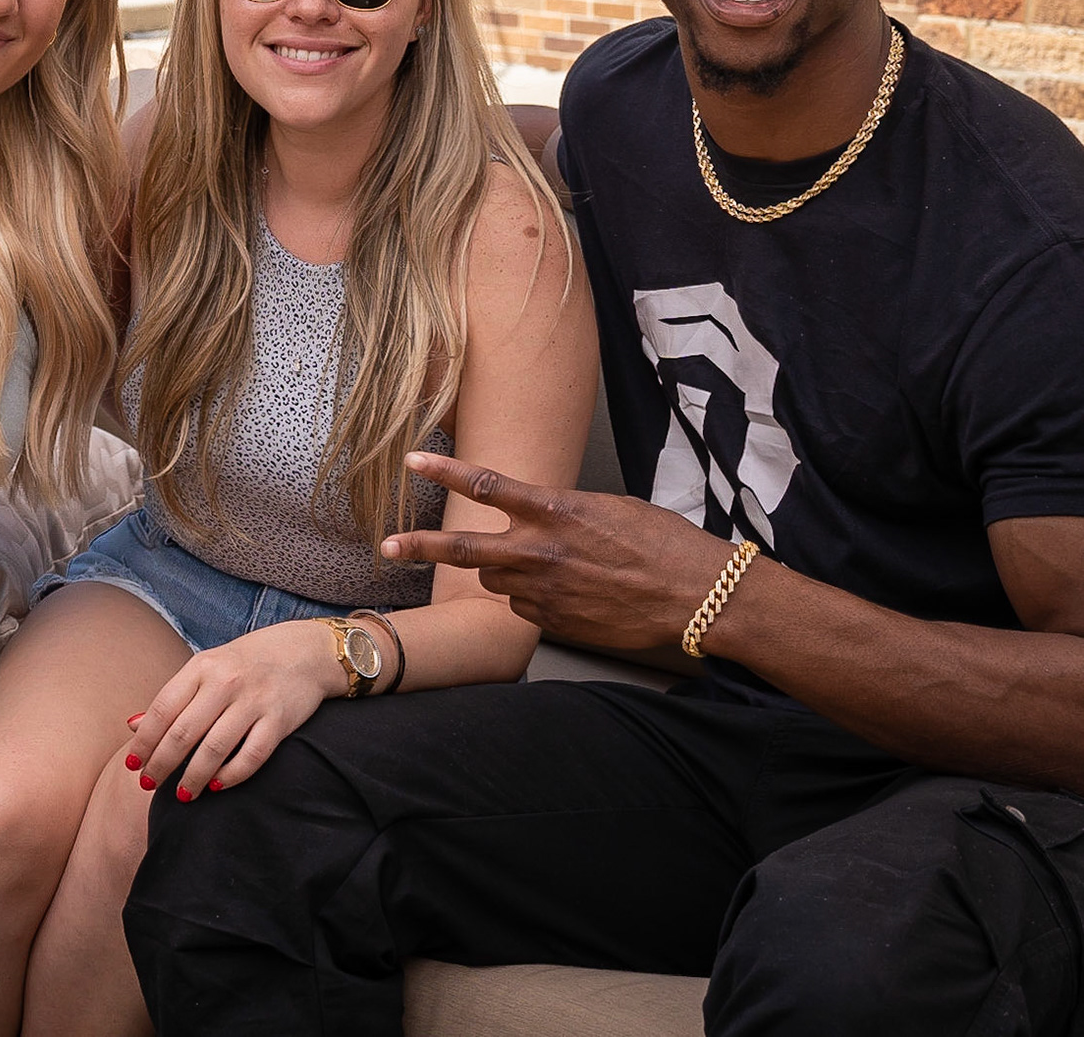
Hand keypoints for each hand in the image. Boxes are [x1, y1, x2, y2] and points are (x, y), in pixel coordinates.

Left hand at [123, 619, 347, 800]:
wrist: (304, 651)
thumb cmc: (245, 663)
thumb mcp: (206, 668)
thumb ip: (173, 697)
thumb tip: (133, 725)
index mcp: (202, 666)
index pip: (163, 709)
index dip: (144, 740)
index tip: (133, 765)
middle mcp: (225, 682)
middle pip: (183, 732)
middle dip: (161, 764)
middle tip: (148, 785)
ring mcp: (253, 701)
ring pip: (214, 748)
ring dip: (193, 777)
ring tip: (182, 795)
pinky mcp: (279, 720)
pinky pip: (251, 756)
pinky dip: (231, 775)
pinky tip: (217, 785)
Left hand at [382, 452, 737, 650]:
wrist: (697, 597)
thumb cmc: (663, 544)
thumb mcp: (609, 508)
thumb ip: (561, 511)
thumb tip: (537, 516)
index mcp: (555, 511)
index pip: (486, 485)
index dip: (444, 471)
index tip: (413, 461)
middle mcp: (541, 552)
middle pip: (464, 550)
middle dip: (419, 547)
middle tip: (387, 545)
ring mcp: (545, 592)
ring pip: (497, 580)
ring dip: (504, 571)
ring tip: (547, 566)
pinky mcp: (554, 624)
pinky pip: (525, 608)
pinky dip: (534, 598)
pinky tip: (572, 593)